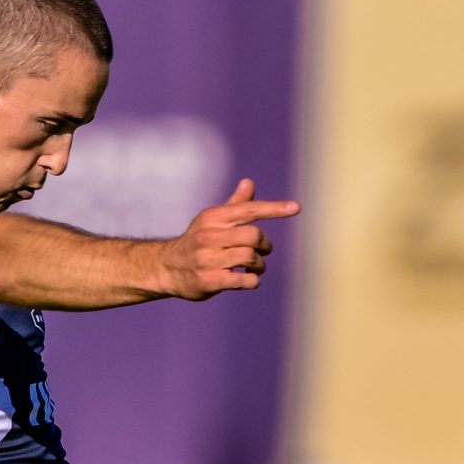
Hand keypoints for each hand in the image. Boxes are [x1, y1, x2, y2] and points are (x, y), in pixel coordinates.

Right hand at [160, 179, 298, 299]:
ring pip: (251, 258)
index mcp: (213, 218)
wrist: (167, 267)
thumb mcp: (211, 221)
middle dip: (264, 245)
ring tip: (257, 267)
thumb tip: (249, 183)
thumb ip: (234, 206)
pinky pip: (243, 280)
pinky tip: (250, 279)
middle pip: (254, 236)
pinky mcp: (210, 280)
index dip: (275, 208)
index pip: (249, 209)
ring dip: (260, 265)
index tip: (296, 208)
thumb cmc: (197, 242)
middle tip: (263, 251)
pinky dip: (253, 280)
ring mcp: (208, 259)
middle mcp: (209, 236)